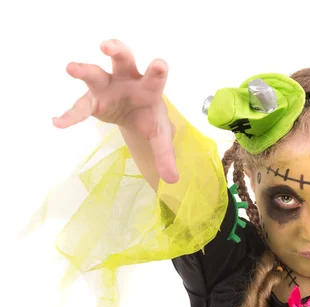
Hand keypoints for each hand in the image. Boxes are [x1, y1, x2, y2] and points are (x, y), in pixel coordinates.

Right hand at [53, 39, 178, 182]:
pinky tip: (58, 123)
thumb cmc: (149, 117)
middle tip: (107, 46)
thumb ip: (166, 154)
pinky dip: (70, 115)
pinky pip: (80, 107)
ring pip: (96, 73)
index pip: (155, 77)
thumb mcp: (160, 136)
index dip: (157, 70)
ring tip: (71, 67)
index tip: (160, 63)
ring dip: (84, 69)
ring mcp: (108, 87)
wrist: (136, 115)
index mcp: (150, 87)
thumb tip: (173, 180)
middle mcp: (128, 80)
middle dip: (116, 51)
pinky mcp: (93, 99)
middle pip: (123, 61)